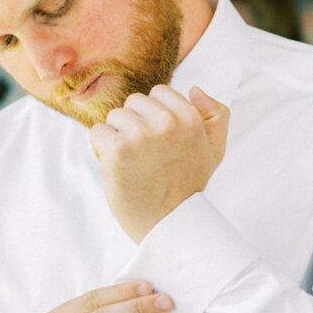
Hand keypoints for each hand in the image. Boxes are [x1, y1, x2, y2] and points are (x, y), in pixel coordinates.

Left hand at [89, 85, 229, 242]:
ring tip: (131, 162)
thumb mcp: (214, 150)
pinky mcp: (117, 149)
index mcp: (191, 118)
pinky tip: (115, 167)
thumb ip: (215, 115)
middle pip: (133, 102)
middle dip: (133, 124)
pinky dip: (100, 149)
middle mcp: (167, 122)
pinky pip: (97, 132)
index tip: (158, 141)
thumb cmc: (187, 186)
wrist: (166, 223)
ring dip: (116, 137)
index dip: (153, 116)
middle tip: (144, 154)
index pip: (159, 92)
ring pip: (114, 116)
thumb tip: (194, 89)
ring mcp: (140, 134)